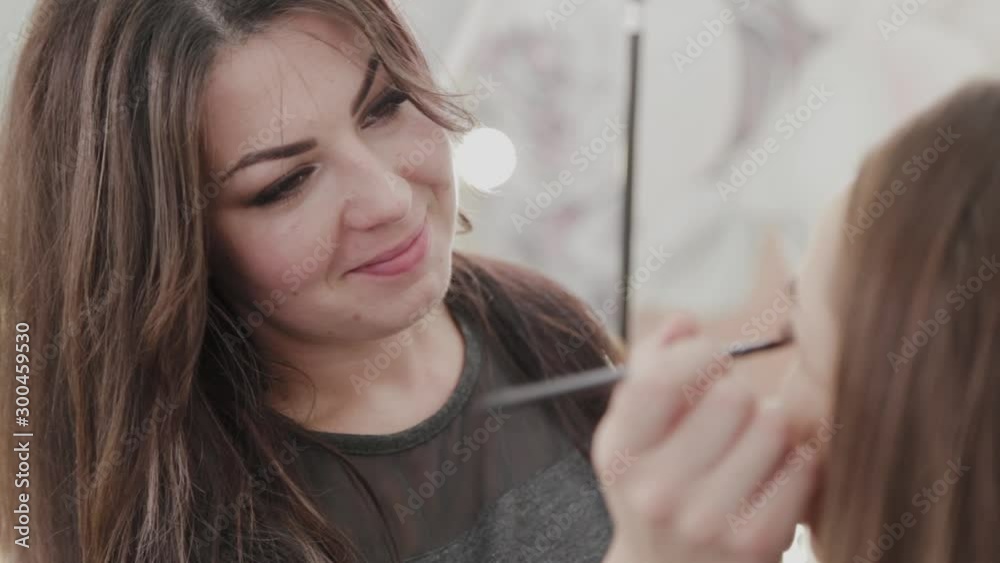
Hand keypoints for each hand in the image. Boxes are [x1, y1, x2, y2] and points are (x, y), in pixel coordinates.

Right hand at [592, 315, 819, 562]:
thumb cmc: (655, 489)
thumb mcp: (633, 436)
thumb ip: (649, 370)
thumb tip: (683, 322)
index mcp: (620, 455)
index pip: (662, 379)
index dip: (697, 352)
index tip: (709, 357)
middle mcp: (656, 492)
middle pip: (730, 394)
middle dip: (737, 390)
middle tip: (731, 410)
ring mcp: (706, 521)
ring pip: (772, 424)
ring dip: (770, 424)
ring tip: (752, 444)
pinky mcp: (755, 544)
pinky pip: (801, 465)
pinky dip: (796, 462)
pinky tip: (774, 476)